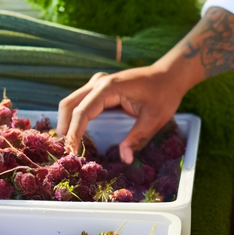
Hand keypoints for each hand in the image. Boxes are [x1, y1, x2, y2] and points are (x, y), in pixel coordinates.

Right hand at [58, 64, 186, 163]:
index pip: (83, 111)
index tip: (71, 152)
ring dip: (66, 122)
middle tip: (65, 152)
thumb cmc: (164, 94)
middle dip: (63, 127)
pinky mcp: (101, 89)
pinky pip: (80, 102)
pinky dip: (74, 117)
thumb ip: (138, 138)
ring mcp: (99, 83)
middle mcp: (99, 83)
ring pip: (72, 102)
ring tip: (68, 146)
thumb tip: (125, 159)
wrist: (169, 75)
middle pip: (70, 104)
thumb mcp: (154, 119)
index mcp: (110, 87)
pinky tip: (76, 134)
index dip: (74, 133)